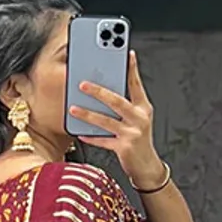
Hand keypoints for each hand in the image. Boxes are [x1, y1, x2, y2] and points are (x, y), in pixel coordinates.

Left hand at [69, 50, 163, 190]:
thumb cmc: (139, 141)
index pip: (135, 84)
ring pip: (106, 121)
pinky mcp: (124, 148)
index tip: (126, 54)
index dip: (131, 69)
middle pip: (117, 100)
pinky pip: (103, 141)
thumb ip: (125, 105)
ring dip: (88, 114)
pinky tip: (80, 132)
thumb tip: (103, 90)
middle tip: (82, 83)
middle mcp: (139, 118)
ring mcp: (132, 134)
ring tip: (74, 108)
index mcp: (143, 108)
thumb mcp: (137, 119)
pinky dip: (91, 137)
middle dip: (98, 91)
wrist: (147, 167)